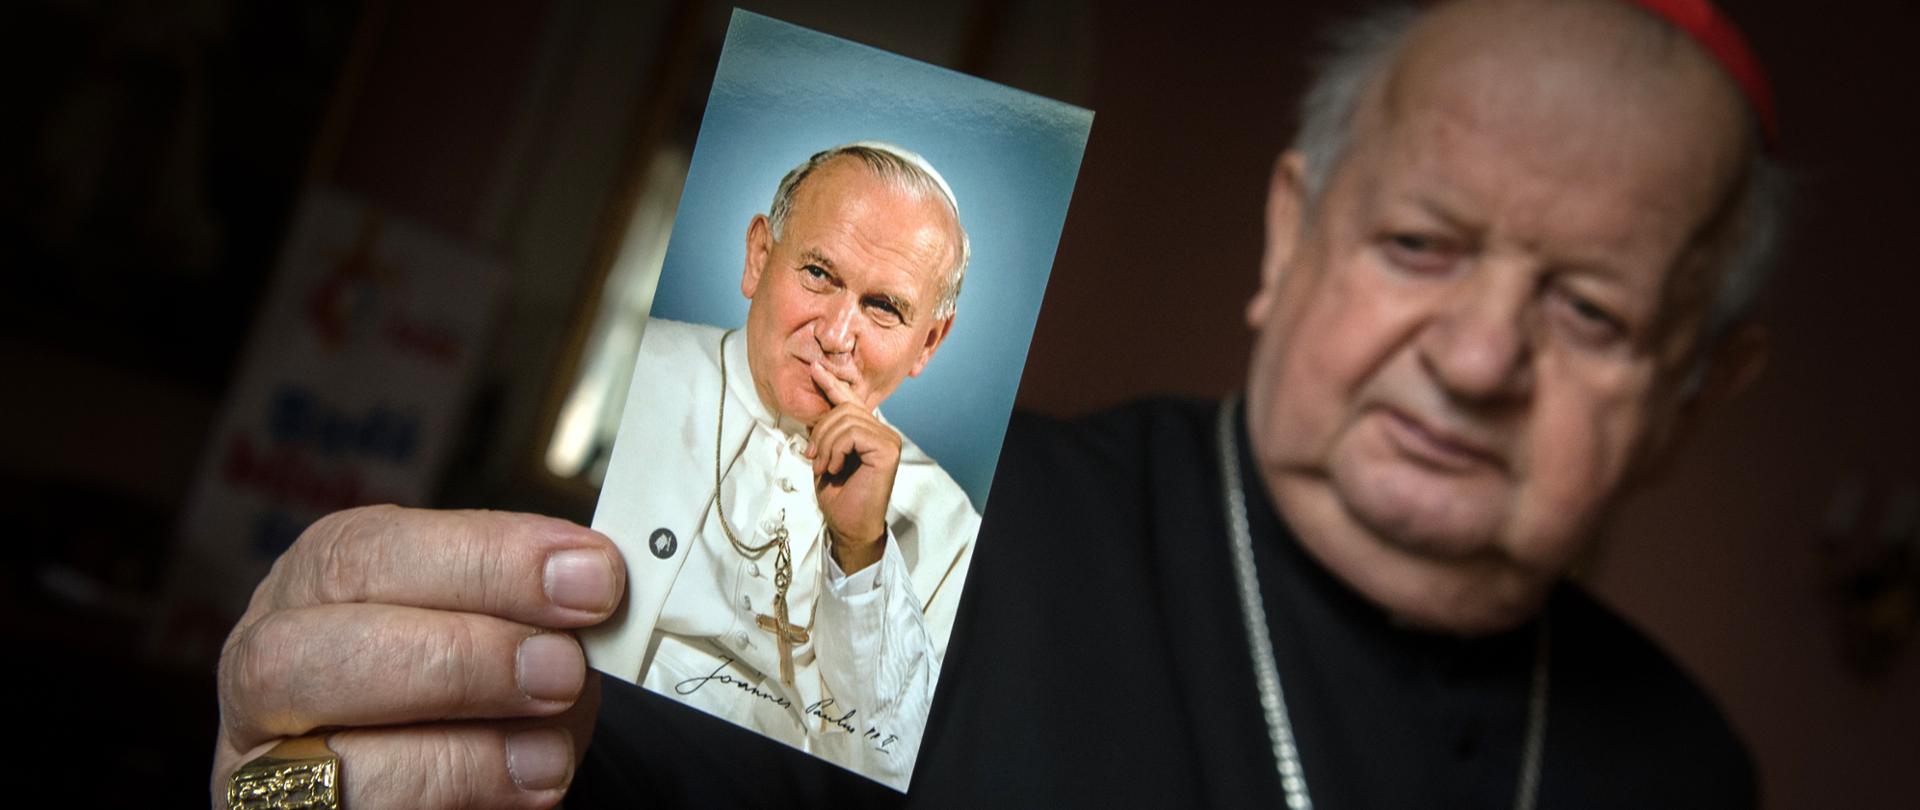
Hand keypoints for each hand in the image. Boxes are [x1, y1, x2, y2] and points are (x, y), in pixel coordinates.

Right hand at [213, 505, 624, 808]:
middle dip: (458, 656)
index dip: (484, 559)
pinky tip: (519, 797)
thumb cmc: (477, 693)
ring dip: (458, 756)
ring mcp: (266, 768)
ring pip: (326, 760)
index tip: (592, 575)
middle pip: (311, 651)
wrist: (459, 786)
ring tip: (549, 756)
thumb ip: (528, 609)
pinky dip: (448, 805)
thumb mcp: (498, 627)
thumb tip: (592, 586)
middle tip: (562, 669)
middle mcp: (265, 669)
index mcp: (316, 585)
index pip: (367, 550)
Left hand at [806, 361, 901, 572]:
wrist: (849, 526)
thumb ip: (827, 432)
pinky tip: (835, 467)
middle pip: (844, 409)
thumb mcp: (825, 456)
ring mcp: (888, 440)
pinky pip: (853, 433)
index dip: (831, 384)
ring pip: (846, 419)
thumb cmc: (839, 497)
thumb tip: (817, 406)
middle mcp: (883, 432)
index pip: (850, 401)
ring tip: (823, 466)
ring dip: (826, 444)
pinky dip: (836, 449)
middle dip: (821, 431)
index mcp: (869, 432)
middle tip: (813, 457)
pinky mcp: (887, 450)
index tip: (815, 368)